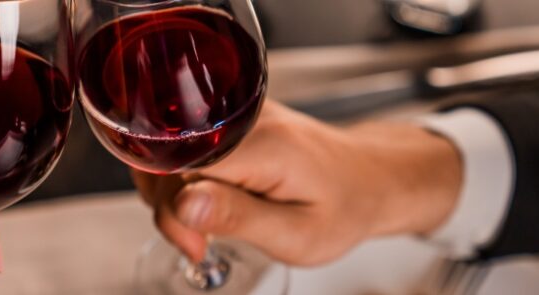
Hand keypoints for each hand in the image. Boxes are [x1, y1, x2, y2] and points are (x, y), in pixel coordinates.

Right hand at [135, 101, 462, 265]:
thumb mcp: (296, 233)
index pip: (181, 164)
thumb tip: (182, 205)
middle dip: (168, 205)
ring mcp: (237, 113)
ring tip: (203, 226)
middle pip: (168, 154)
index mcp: (263, 144)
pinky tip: (205, 202)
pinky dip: (184, 179)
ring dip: (172, 194)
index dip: (173, 208)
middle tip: (198, 243)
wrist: (369, 178)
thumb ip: (237, 217)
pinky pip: (187, 146)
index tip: (195, 244)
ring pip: (171, 150)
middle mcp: (246, 118)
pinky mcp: (231, 118)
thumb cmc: (343, 207)